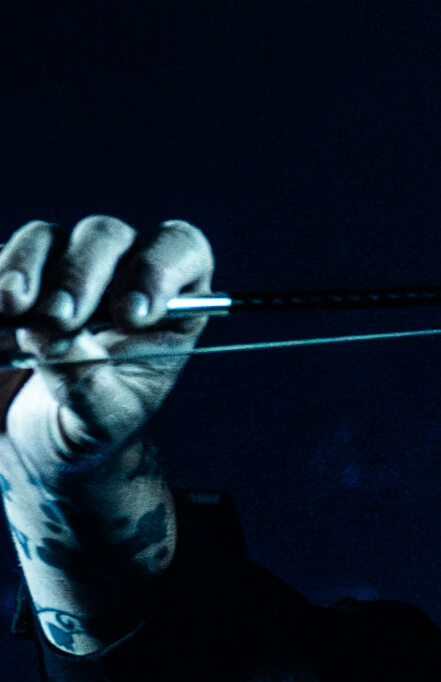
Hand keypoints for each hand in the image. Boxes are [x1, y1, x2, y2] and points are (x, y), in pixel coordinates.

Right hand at [0, 218, 212, 475]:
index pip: (182, 250)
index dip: (159, 269)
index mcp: (167, 304)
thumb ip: (90, 384)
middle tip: (61, 319)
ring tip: (12, 309)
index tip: (131, 315)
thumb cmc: (89, 429)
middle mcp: (118, 274)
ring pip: (47, 237)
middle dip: (83, 272)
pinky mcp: (10, 279)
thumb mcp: (103, 422)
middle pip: (108, 235)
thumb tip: (53, 337)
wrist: (33, 445)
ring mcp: (59, 270)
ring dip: (27, 266)